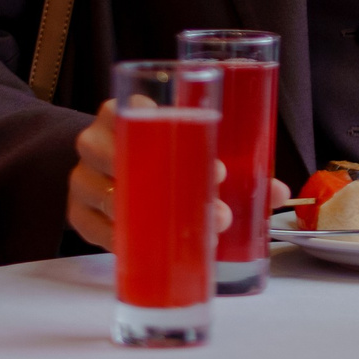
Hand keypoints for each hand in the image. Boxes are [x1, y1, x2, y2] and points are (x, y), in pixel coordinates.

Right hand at [66, 101, 237, 251]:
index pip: (140, 112)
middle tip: (221, 213)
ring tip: (202, 235)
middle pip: (127, 159)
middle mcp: (94, 142)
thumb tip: (281, 193)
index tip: (220, 170)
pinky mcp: (76, 213)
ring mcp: (81, 179)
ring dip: (157, 221)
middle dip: (176, 189)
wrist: (106, 165)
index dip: (178, 138)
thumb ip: (237, 163)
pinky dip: (128, 240)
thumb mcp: (190, 145)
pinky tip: (157, 247)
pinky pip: (95, 230)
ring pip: (113, 199)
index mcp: (123, 111)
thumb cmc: (158, 152)